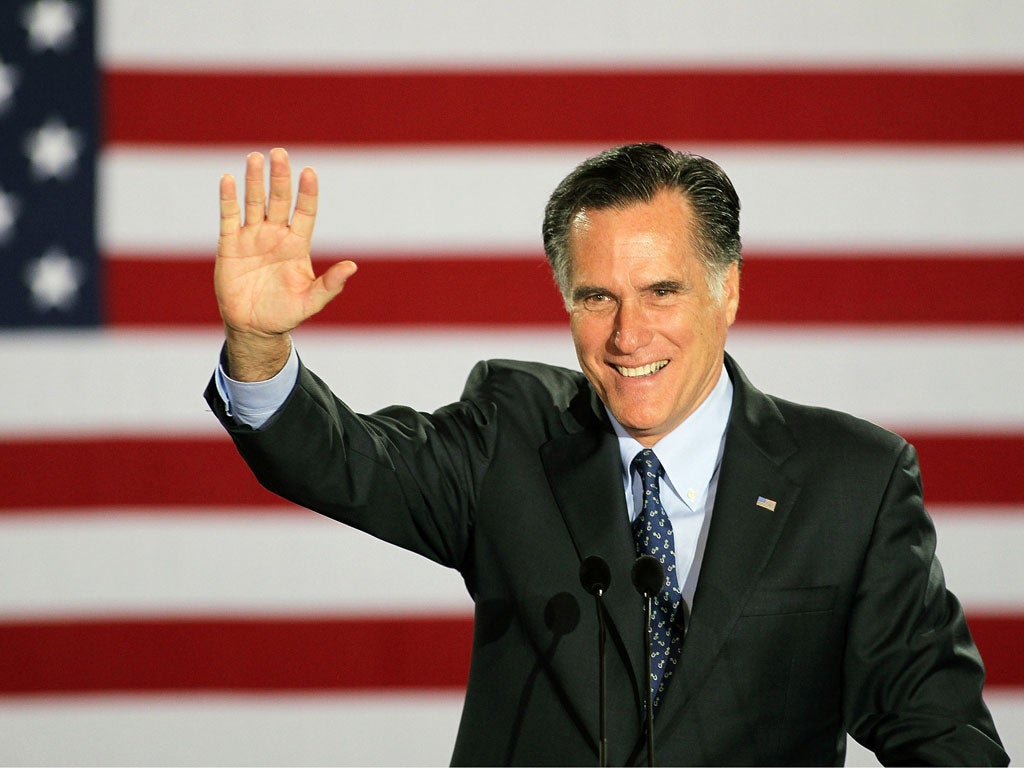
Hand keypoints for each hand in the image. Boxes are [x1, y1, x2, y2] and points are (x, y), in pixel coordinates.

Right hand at [215, 148, 356, 378]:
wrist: (254, 327)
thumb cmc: (286, 313)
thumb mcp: (311, 301)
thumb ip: (330, 285)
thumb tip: (353, 266)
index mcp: (297, 245)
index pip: (304, 212)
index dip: (307, 193)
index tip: (310, 172)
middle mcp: (276, 235)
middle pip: (279, 200)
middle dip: (280, 178)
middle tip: (279, 153)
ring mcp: (252, 238)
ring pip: (254, 202)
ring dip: (254, 181)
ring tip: (256, 157)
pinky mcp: (230, 245)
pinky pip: (229, 217)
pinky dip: (228, 199)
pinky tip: (229, 179)